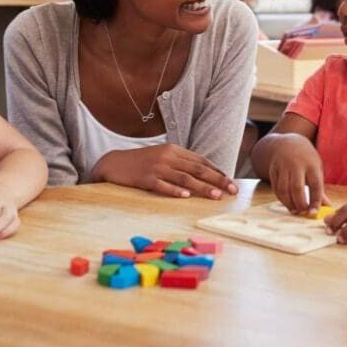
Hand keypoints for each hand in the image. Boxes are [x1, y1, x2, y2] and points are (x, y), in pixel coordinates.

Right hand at [92, 144, 237, 198]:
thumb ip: (181, 163)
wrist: (114, 162)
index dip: (218, 171)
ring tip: (216, 196)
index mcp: (175, 150)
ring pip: (185, 178)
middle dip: (218, 180)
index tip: (231, 181)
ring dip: (203, 187)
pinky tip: (186, 196)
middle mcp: (168, 157)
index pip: (201, 161)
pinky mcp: (145, 178)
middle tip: (232, 190)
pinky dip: (175, 190)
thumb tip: (203, 174)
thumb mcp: (163, 157)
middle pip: (198, 169)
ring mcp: (157, 167)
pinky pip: (162, 185)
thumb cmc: (142, 162)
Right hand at [267, 135, 329, 213]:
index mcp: (311, 164)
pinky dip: (281, 198)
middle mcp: (296, 164)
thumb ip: (319, 187)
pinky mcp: (273, 169)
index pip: (315, 185)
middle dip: (300, 203)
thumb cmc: (306, 159)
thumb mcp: (316, 168)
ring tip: (295, 210)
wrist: (288, 143)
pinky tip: (287, 203)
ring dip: (289, 203)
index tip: (314, 212)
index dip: (315, 200)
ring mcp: (283, 166)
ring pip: (284, 189)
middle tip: (303, 212)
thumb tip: (327, 206)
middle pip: (297, 188)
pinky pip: (276, 187)